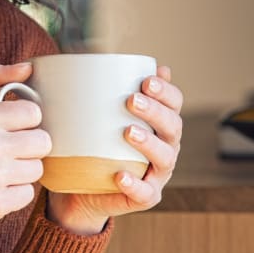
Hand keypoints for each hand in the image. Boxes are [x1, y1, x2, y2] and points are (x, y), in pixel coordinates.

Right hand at [0, 62, 50, 252]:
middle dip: (28, 149)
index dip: (24, 123)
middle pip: (42, 142)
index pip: (33, 113)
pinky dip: (14, 196)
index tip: (9, 131)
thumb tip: (28, 67)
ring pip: (37, 169)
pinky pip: (28, 194)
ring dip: (22, 173)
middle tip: (5, 155)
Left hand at [46, 66, 183, 235]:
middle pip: (172, 126)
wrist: (79, 189)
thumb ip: (97, 90)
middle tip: (131, 100)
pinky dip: (135, 184)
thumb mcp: (92, 115)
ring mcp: (156, 174)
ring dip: (149, 143)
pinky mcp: (144, 197)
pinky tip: (120, 175)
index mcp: (158, 123)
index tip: (146, 80)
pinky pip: (144, 193)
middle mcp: (164, 147)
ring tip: (128, 132)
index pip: (174, 103)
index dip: (166, 91)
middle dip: (155, 111)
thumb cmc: (90, 144)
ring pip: (165, 158)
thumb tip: (91, 55)